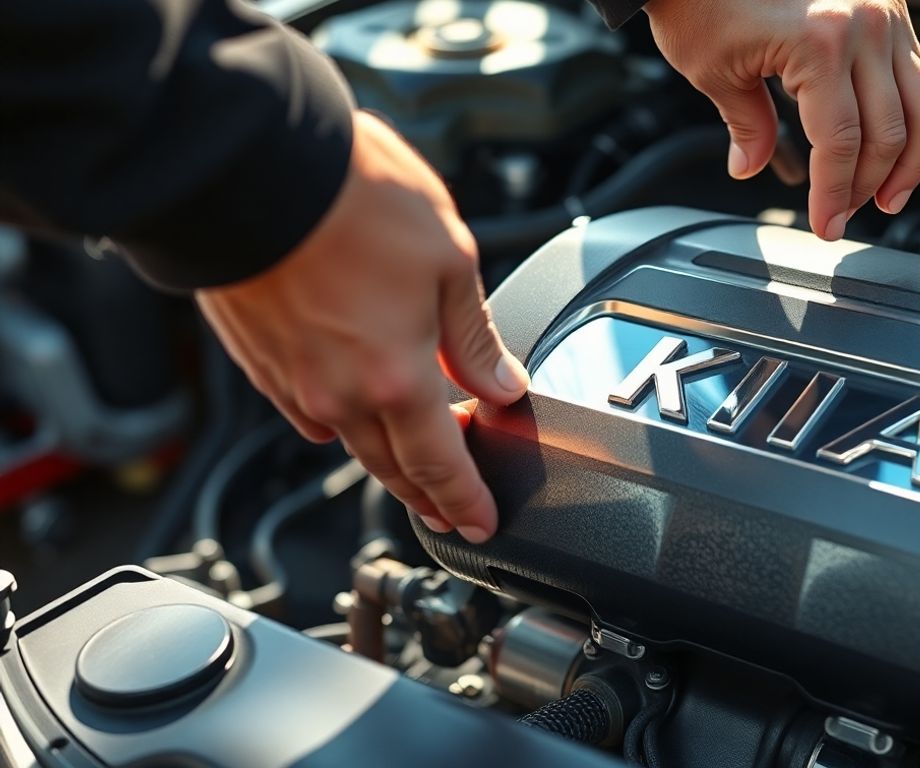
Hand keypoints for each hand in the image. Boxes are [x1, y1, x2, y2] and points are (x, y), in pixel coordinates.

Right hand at [196, 110, 528, 541]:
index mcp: (396, 378)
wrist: (251, 165)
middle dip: (428, 496)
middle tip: (451, 512)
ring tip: (411, 467)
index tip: (481, 522)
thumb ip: (475, 335)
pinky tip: (349, 413)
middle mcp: (339, 394)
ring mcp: (290, 380)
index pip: (440, 467)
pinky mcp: (257, 358)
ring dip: (384, 460)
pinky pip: (304, 411)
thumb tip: (500, 383)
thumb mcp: (449, 259)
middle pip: (392, 468)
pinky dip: (337, 422)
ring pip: (347, 442)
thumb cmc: (352, 198)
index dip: (465, 502)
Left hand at [644, 0, 919, 240]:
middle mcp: (863, 23)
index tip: (827, 227)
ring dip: (909, 160)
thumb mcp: (714, 69)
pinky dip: (910, 115)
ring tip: (886, 196)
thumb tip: (751, 167)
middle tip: (843, 214)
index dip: (834, 195)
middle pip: (889, 132)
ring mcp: (884, 10)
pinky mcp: (890, 2)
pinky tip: (892, 144)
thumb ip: (746, 125)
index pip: (842, 144)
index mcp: (820, 42)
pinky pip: (917, 72)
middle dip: (868, 186)